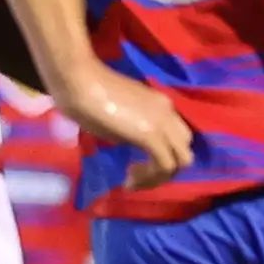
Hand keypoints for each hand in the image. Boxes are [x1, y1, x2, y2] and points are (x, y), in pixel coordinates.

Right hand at [54, 64, 193, 193]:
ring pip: (182, 159)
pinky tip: (129, 180)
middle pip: (185, 148)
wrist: (79, 82)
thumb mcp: (117, 118)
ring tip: (133, 182)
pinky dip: (150, 178)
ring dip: (159, 177)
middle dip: (165, 169)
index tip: (134, 167)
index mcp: (161, 105)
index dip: (161, 156)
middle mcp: (169, 111)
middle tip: (138, 176)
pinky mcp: (151, 135)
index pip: (177, 136)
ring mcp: (163, 122)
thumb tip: (131, 143)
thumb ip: (130, 132)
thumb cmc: (87, 95)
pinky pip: (164, 165)